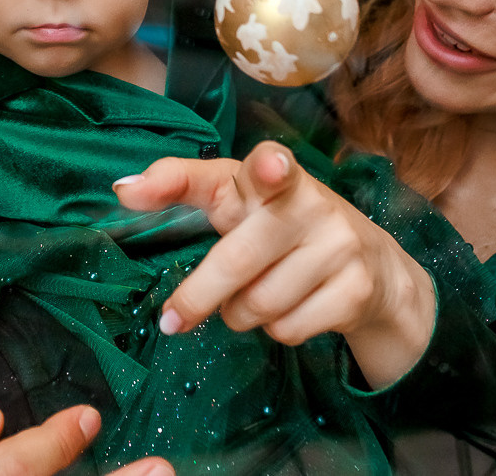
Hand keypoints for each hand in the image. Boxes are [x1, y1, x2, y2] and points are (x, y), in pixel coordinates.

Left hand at [114, 142, 434, 387]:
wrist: (374, 269)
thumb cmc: (280, 228)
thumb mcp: (238, 200)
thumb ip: (183, 187)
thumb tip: (122, 190)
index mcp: (273, 174)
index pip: (266, 165)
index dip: (265, 167)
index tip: (269, 167)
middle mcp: (311, 203)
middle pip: (238, 261)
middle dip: (197, 297)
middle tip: (170, 321)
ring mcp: (340, 246)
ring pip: (258, 304)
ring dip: (241, 313)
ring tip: (257, 295)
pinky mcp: (357, 290)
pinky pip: (288, 329)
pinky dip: (277, 330)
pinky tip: (294, 308)